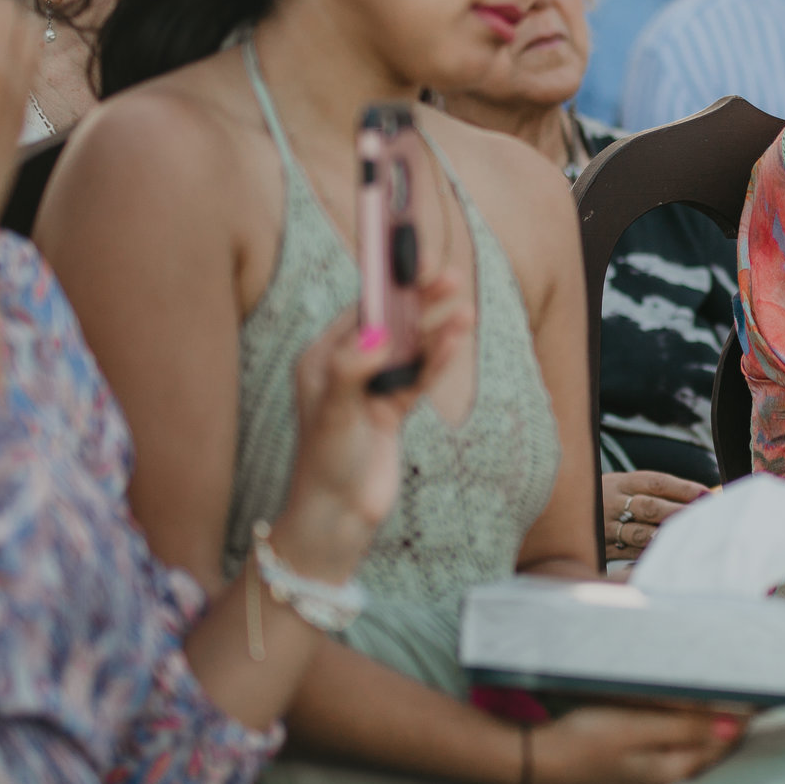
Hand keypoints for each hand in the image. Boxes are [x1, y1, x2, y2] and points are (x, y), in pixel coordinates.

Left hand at [273, 273, 473, 581]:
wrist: (337, 516)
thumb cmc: (324, 463)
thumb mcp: (333, 412)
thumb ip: (353, 369)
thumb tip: (379, 335)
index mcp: (321, 360)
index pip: (359, 313)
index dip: (385, 289)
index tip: (408, 267)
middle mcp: (346, 370)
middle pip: (390, 326)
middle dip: (417, 303)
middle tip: (444, 277)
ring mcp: (372, 390)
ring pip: (410, 350)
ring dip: (435, 330)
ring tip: (463, 308)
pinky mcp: (392, 411)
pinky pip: (419, 377)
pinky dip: (438, 360)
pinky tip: (455, 340)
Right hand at [530, 703, 744, 783]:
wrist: (533, 758)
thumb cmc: (583, 741)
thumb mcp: (637, 729)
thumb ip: (687, 726)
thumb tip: (736, 725)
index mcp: (673, 769)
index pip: (725, 739)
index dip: (745, 711)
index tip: (760, 682)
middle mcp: (667, 775)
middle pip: (714, 742)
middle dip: (731, 713)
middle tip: (744, 677)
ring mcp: (651, 771)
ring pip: (694, 740)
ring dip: (708, 715)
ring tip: (720, 683)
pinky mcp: (636, 762)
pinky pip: (673, 739)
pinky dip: (685, 720)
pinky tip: (683, 703)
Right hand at [603, 470, 708, 557]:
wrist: (560, 510)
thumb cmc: (605, 498)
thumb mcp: (621, 486)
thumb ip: (653, 491)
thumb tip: (698, 497)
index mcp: (621, 482)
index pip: (657, 482)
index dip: (683, 488)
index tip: (706, 494)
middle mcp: (612, 502)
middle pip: (650, 507)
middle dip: (678, 513)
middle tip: (702, 518)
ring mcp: (605, 526)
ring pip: (640, 533)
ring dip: (666, 537)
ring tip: (687, 538)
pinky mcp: (602, 548)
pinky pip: (630, 553)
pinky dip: (650, 555)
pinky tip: (667, 555)